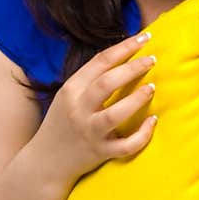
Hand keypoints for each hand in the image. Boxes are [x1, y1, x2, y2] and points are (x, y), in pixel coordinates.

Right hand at [36, 30, 158, 186]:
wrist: (45, 161)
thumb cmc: (61, 125)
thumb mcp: (67, 97)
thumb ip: (89, 81)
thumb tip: (123, 60)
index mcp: (71, 90)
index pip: (100, 61)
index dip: (125, 47)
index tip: (145, 38)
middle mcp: (79, 109)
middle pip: (108, 82)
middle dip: (134, 67)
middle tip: (152, 59)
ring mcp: (90, 132)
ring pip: (117, 113)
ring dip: (138, 98)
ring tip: (152, 87)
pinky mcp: (100, 152)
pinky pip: (126, 145)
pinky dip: (143, 134)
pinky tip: (153, 121)